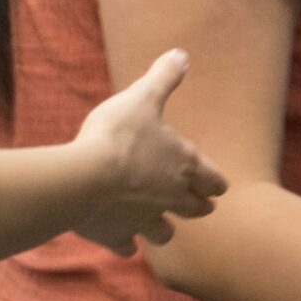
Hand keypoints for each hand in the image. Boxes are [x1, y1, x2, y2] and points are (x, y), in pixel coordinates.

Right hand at [65, 50, 229, 256]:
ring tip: (158, 223)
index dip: (215, 181)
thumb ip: (163, 78)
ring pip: (165, 233)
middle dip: (198, 206)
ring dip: (164, 228)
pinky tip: (122, 238)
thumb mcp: (142, 97)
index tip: (217, 184)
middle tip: (199, 204)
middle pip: (196, 210)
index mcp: (183, 166)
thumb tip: (182, 54)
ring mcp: (143, 220)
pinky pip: (126, 246)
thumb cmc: (117, 135)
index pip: (214, 180)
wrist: (82, 178)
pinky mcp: (116, 236)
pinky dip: (125, 242)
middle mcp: (170, 198)